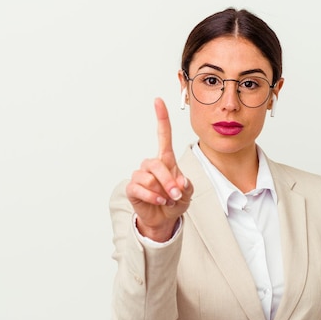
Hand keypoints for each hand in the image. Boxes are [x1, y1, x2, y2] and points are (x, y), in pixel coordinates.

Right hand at [125, 98, 192, 241]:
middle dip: (168, 180)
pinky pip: (140, 188)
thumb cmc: (176, 201)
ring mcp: (140, 175)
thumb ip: (186, 186)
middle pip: (157, 163)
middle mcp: (151, 165)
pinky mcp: (132, 188)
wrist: (164, 219)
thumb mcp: (187, 194)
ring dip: (162, 191)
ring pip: (149, 177)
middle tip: (176, 194)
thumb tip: (180, 182)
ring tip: (167, 200)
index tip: (158, 101)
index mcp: (166, 160)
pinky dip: (152, 197)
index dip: (161, 118)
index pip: (163, 135)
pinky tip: (158, 201)